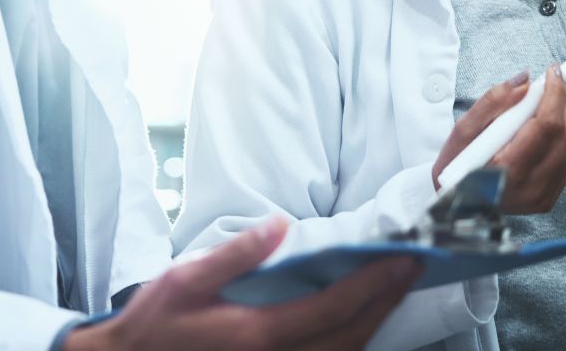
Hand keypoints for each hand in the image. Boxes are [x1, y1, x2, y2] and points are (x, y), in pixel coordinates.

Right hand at [66, 217, 419, 350]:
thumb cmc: (154, 326)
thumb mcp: (184, 279)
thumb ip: (237, 255)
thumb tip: (279, 225)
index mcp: (257, 334)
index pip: (333, 308)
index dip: (375, 285)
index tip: (405, 261)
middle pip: (351, 337)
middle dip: (385, 304)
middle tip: (411, 271)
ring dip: (372, 326)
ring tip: (390, 291)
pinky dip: (348, 344)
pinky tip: (355, 323)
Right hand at [432, 66, 565, 214]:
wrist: (455, 204)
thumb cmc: (455, 167)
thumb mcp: (463, 130)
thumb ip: (493, 102)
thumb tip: (525, 81)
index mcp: (507, 170)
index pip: (547, 126)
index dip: (555, 94)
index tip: (552, 74)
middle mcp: (530, 188)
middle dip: (560, 105)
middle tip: (543, 91)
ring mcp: (542, 196)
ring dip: (561, 121)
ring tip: (537, 113)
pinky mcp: (549, 198)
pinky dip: (557, 140)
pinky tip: (537, 136)